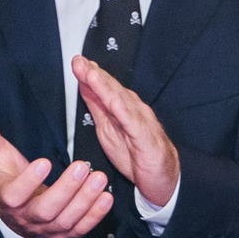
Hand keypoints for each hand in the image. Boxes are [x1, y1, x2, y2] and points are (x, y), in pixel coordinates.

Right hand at [0, 104, 110, 237]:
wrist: (14, 211)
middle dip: (66, 190)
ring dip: (85, 200)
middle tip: (82, 167)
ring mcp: (47, 228)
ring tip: (99, 177)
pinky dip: (95, 215)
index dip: (29, 181)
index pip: (15, 195)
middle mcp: (26, 217)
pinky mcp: (64, 233)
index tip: (44, 161)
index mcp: (7, 199)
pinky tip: (106, 197)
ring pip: (66, 220)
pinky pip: (81, 229)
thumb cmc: (6, 177)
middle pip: (46, 210)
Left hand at [72, 58, 179, 208]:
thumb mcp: (107, 128)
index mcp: (122, 109)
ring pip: (121, 102)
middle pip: (111, 90)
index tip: (77, 61)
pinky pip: (134, 125)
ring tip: (92, 75)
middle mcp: (132, 111)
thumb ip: (97, 106)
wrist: (161, 176)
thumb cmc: (135, 153)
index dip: (90, 74)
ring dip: (106, 88)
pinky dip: (124, 113)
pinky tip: (114, 103)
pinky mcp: (145, 139)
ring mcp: (140, 123)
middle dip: (94, 75)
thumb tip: (84, 86)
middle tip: (79, 61)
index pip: (105, 88)